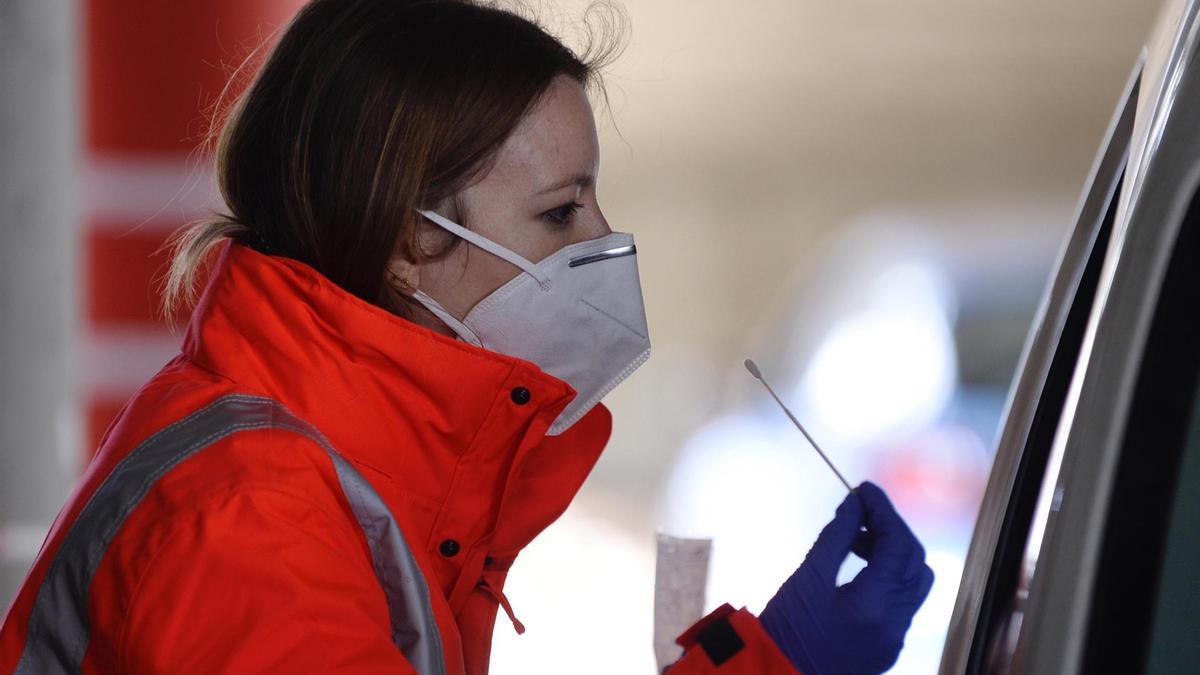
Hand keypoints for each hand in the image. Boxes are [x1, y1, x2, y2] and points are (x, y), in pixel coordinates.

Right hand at [758, 482, 933, 674]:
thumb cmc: (784, 631)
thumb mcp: (807, 578)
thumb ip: (836, 537)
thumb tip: (854, 503)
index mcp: (874, 606)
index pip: (897, 544)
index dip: (883, 510)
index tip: (864, 489)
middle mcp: (895, 624)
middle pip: (914, 561)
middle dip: (892, 529)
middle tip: (861, 510)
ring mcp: (895, 638)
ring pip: (915, 582)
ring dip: (894, 552)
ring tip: (857, 539)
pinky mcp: (889, 645)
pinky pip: (904, 602)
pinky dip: (890, 576)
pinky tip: (861, 566)